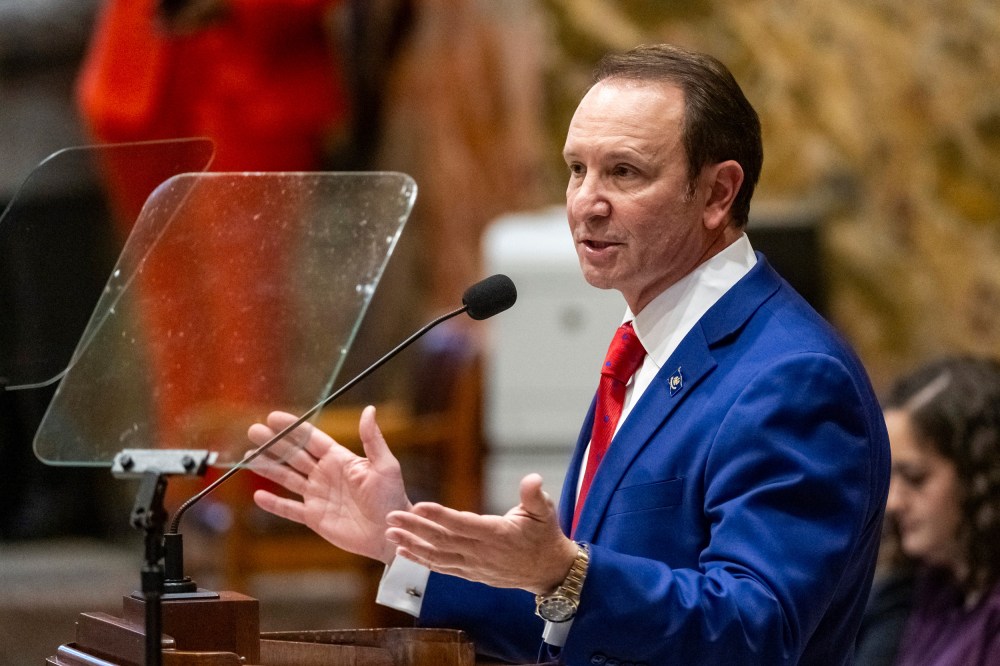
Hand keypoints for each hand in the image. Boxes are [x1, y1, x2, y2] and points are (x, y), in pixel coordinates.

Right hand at [247, 405, 410, 563]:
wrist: (391, 532)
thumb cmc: (392, 497)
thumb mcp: (384, 465)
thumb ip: (372, 439)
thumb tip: (369, 410)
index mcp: (340, 459)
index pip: (311, 439)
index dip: (292, 428)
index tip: (273, 417)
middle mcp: (325, 474)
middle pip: (294, 456)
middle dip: (274, 444)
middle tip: (253, 430)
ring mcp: (318, 496)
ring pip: (287, 479)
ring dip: (268, 468)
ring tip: (248, 456)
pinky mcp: (315, 517)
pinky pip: (290, 509)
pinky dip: (275, 503)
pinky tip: (259, 495)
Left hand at [384, 473, 577, 594]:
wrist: (547, 571)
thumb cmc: (544, 535)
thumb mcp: (545, 512)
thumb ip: (535, 495)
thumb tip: (532, 478)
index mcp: (496, 534)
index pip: (463, 524)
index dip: (440, 516)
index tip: (419, 506)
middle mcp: (481, 552)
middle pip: (443, 540)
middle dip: (415, 528)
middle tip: (391, 516)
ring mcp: (474, 566)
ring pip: (437, 556)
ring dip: (412, 544)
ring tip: (390, 532)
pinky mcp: (470, 573)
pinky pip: (441, 567)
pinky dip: (421, 560)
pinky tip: (403, 550)